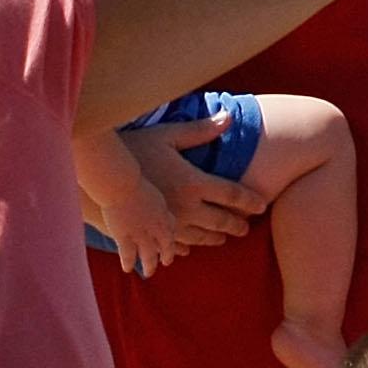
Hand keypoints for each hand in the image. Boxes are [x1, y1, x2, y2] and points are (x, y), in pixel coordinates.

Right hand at [92, 173, 181, 275]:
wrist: (120, 183)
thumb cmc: (133, 179)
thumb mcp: (151, 190)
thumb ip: (155, 200)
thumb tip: (158, 200)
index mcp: (164, 213)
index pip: (172, 230)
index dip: (175, 238)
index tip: (179, 244)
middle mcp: (156, 227)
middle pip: (166, 246)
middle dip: (167, 256)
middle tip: (167, 262)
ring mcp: (140, 234)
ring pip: (149, 256)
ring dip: (150, 266)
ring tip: (149, 272)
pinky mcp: (124, 237)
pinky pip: (128, 256)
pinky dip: (129, 263)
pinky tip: (127, 269)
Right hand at [122, 119, 265, 248]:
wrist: (105, 172)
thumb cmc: (137, 147)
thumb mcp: (170, 134)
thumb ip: (201, 130)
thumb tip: (229, 117)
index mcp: (195, 182)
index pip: (232, 195)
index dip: (250, 201)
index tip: (262, 206)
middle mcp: (187, 206)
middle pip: (220, 221)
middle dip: (236, 226)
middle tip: (245, 229)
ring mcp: (170, 222)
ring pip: (200, 238)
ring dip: (213, 240)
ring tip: (221, 240)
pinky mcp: (153, 231)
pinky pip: (173, 246)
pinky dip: (183, 249)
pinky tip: (185, 251)